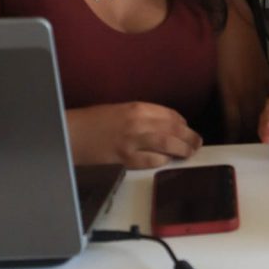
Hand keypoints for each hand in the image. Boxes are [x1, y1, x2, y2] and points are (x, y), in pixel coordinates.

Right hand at [66, 102, 202, 169]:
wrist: (71, 134)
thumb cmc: (94, 121)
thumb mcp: (121, 110)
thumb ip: (144, 116)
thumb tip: (166, 125)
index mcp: (138, 107)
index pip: (171, 115)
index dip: (183, 124)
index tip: (186, 129)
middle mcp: (138, 123)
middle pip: (174, 130)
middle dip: (190, 138)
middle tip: (196, 143)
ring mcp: (132, 142)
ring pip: (168, 145)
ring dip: (182, 150)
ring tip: (188, 153)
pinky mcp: (125, 159)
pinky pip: (152, 161)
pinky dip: (162, 161)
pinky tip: (166, 161)